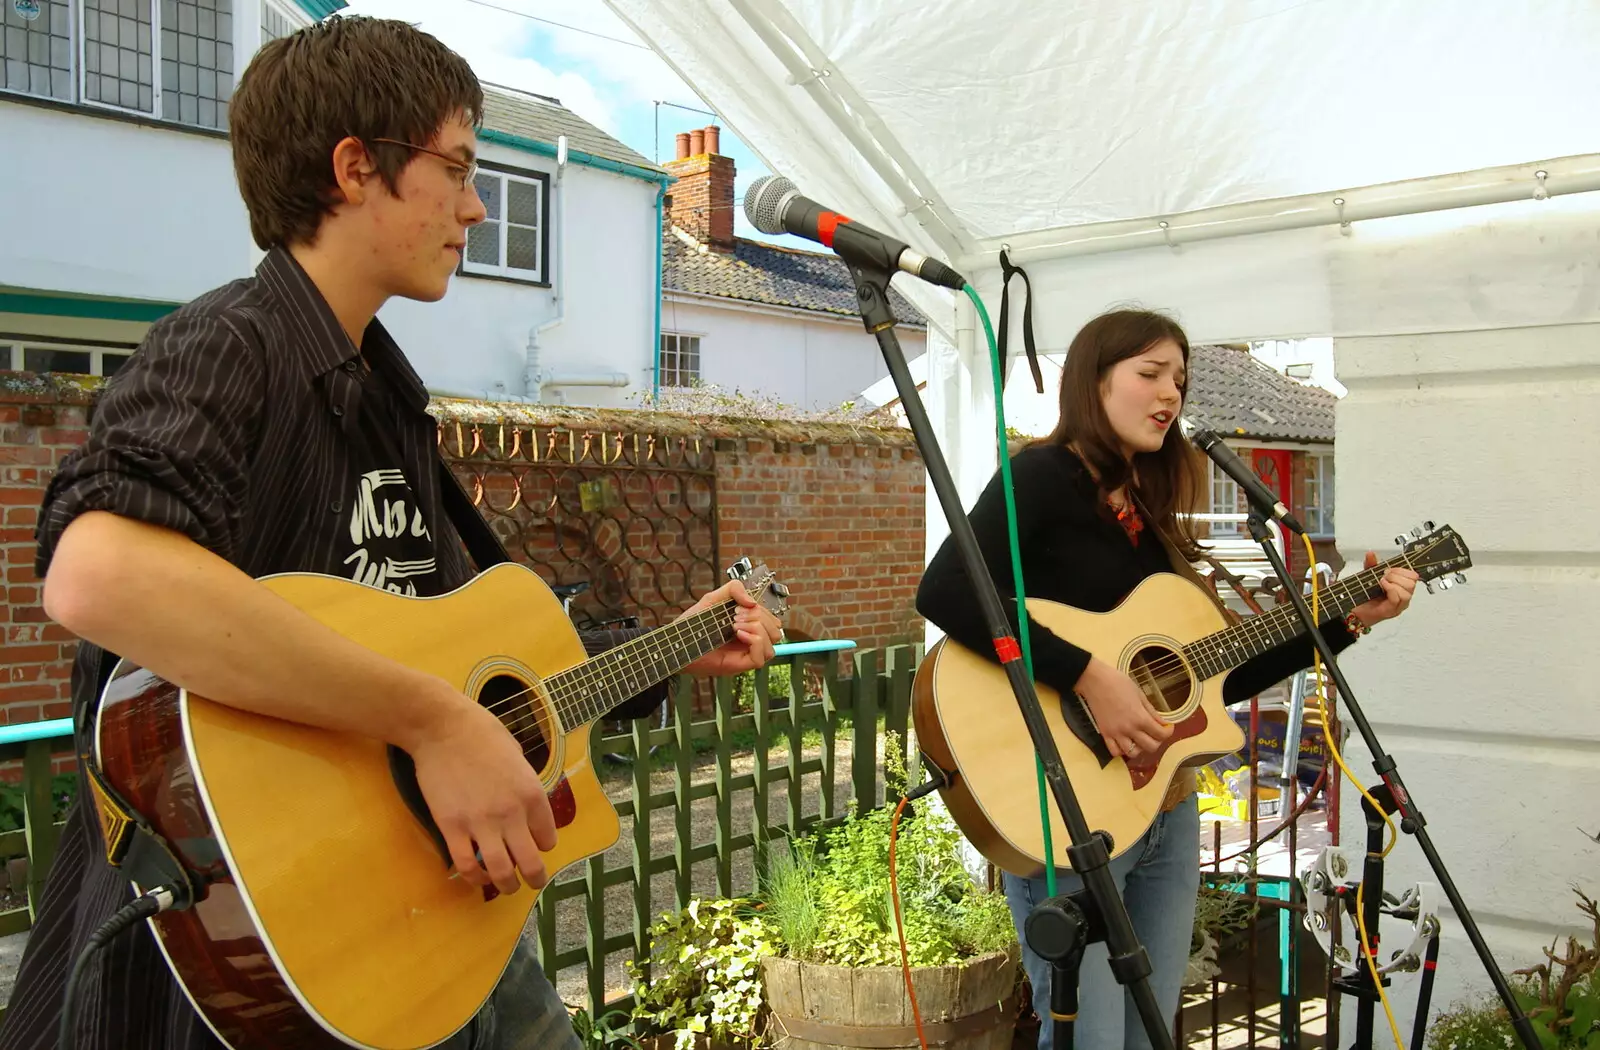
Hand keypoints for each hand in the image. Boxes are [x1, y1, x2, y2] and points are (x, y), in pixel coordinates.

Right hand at [407, 689, 555, 895]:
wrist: (443, 727)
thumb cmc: (483, 734)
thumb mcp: (519, 758)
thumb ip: (525, 786)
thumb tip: (524, 806)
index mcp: (533, 794)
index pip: (548, 838)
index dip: (543, 846)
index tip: (537, 846)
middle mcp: (512, 813)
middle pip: (531, 863)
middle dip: (535, 879)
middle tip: (533, 883)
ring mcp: (481, 823)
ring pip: (501, 872)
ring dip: (507, 885)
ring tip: (507, 886)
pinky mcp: (451, 827)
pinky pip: (466, 865)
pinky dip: (474, 877)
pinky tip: (477, 876)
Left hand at [680, 580, 781, 676]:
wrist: (677, 642)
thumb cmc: (692, 624)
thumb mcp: (713, 598)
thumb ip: (734, 589)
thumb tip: (753, 601)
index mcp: (748, 626)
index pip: (772, 620)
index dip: (762, 611)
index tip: (739, 608)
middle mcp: (750, 640)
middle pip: (776, 630)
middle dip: (759, 617)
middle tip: (735, 616)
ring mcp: (746, 653)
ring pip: (772, 643)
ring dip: (758, 628)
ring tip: (735, 626)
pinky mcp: (740, 664)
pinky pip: (762, 657)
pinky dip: (756, 641)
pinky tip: (739, 634)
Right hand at [1074, 657, 1172, 759]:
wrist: (1095, 681)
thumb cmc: (1118, 683)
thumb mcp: (1140, 694)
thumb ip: (1152, 711)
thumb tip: (1163, 723)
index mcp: (1140, 717)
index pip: (1161, 734)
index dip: (1168, 732)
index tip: (1167, 727)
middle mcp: (1129, 729)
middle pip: (1150, 747)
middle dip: (1157, 741)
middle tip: (1155, 733)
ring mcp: (1116, 733)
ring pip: (1132, 753)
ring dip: (1139, 748)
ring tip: (1139, 738)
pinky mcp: (1105, 734)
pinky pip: (1114, 751)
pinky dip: (1121, 750)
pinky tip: (1124, 741)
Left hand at [1349, 551, 1419, 626]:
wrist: (1354, 611)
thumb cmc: (1364, 596)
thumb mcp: (1369, 576)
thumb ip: (1371, 564)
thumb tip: (1370, 553)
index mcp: (1402, 587)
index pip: (1414, 576)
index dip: (1402, 570)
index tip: (1389, 570)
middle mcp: (1403, 597)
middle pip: (1412, 583)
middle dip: (1397, 576)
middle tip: (1384, 576)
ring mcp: (1399, 605)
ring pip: (1408, 591)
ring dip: (1394, 583)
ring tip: (1382, 582)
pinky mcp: (1392, 611)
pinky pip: (1398, 598)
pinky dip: (1390, 588)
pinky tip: (1382, 585)